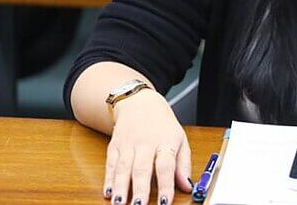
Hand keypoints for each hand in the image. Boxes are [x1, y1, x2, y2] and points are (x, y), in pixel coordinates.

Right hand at [104, 89, 192, 204]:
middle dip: (140, 189)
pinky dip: (108, 179)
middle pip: (142, 168)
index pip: (166, 165)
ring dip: (121, 188)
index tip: (165, 202)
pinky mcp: (114, 146)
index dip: (166, 185)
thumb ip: (184, 164)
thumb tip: (188, 186)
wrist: (140, 102)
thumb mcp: (180, 139)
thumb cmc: (163, 124)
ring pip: (124, 168)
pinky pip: (111, 164)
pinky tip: (108, 193)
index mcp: (166, 141)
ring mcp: (128, 144)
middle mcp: (146, 143)